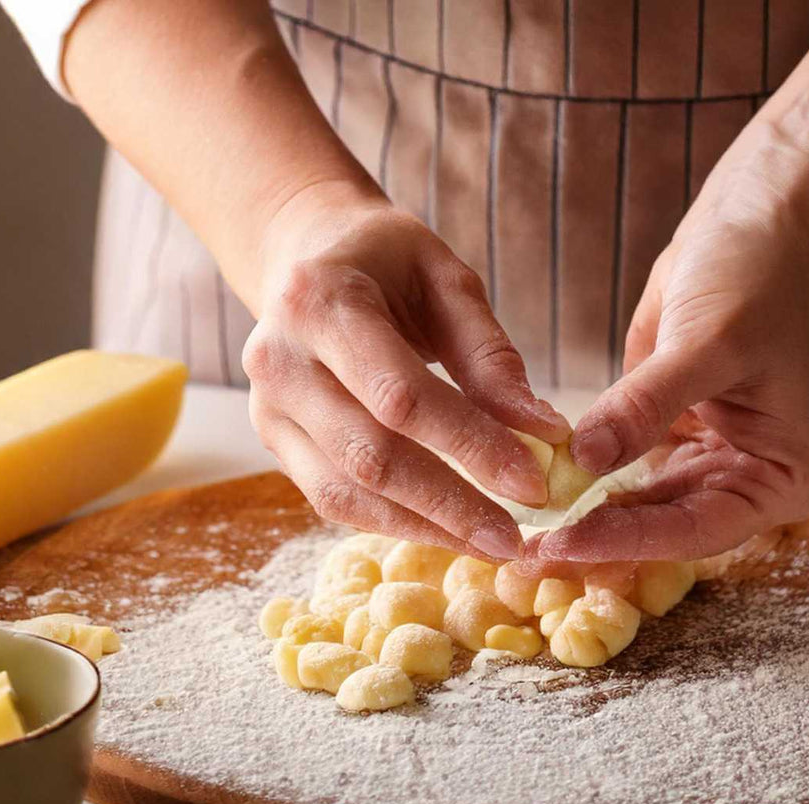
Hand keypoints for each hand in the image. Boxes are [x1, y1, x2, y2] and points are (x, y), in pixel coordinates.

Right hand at [241, 180, 569, 559]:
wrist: (305, 253)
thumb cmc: (385, 261)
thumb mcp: (447, 280)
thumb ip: (489, 356)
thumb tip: (541, 432)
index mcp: (320, 302)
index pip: (401, 396)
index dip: (471, 446)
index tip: (533, 481)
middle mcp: (279, 359)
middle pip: (370, 455)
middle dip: (452, 504)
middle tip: (518, 538)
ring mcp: (267, 407)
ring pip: (347, 491)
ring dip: (425, 527)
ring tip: (490, 544)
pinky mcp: (274, 440)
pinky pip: (333, 498)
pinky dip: (395, 522)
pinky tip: (447, 531)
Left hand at [523, 137, 808, 570]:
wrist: (756, 221)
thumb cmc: (757, 278)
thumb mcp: (707, 343)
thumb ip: (646, 405)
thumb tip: (583, 460)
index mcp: (779, 478)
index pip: (695, 528)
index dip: (627, 541)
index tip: (561, 544)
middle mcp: (742, 482)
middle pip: (660, 531)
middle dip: (593, 540)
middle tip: (521, 554)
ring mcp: (698, 461)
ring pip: (631, 510)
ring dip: (576, 519)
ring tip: (513, 536)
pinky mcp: (658, 434)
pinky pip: (613, 471)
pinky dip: (574, 481)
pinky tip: (525, 489)